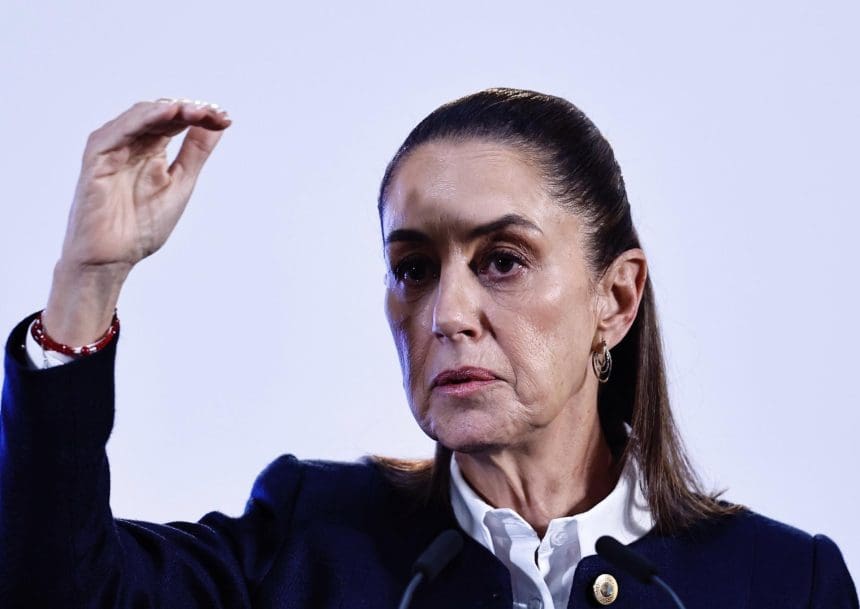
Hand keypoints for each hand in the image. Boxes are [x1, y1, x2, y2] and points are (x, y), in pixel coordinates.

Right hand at [43, 99, 230, 345]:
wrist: (113, 258)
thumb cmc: (142, 226)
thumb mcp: (180, 182)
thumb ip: (195, 152)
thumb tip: (218, 123)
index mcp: (151, 149)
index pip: (177, 121)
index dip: (201, 115)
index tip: (225, 118)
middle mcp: (131, 143)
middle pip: (162, 114)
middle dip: (190, 110)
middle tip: (215, 113)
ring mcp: (113, 147)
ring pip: (141, 116)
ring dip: (170, 110)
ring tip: (196, 110)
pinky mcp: (96, 157)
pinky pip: (118, 131)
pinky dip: (143, 119)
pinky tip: (166, 114)